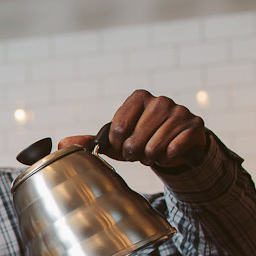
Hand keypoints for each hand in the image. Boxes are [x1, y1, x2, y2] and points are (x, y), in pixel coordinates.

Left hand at [59, 90, 206, 167]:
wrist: (174, 143)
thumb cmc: (139, 139)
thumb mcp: (114, 140)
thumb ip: (89, 141)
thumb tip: (61, 144)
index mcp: (138, 98)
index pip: (117, 128)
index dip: (117, 145)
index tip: (122, 145)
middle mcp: (160, 100)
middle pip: (135, 140)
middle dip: (134, 153)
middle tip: (138, 152)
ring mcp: (179, 111)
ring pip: (155, 147)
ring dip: (150, 157)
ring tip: (152, 153)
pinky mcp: (195, 125)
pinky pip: (175, 149)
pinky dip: (167, 158)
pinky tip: (167, 153)